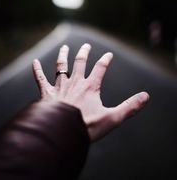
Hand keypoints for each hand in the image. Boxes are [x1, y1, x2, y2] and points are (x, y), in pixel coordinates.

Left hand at [32, 43, 148, 141]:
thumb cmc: (87, 126)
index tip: (109, 54)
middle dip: (84, 53)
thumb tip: (145, 96)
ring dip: (63, 56)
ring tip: (64, 47)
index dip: (106, 60)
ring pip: (61, 66)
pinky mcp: (47, 94)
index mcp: (91, 87)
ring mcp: (60, 86)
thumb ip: (129, 107)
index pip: (100, 68)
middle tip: (86, 46)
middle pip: (80, 62)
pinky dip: (37, 70)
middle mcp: (75, 82)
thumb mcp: (113, 118)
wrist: (63, 133)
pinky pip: (40, 79)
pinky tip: (34, 62)